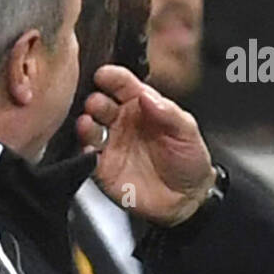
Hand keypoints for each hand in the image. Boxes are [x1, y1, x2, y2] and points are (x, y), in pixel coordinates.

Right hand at [78, 65, 215, 225]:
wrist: (187, 199)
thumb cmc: (189, 160)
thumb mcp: (187, 131)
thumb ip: (168, 112)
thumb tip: (147, 95)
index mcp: (142, 106)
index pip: (123, 85)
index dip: (113, 77)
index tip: (104, 74)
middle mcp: (122, 122)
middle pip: (101, 104)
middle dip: (96, 100)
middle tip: (95, 102)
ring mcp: (111, 144)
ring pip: (90, 129)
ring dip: (86, 124)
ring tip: (87, 123)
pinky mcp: (102, 168)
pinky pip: (87, 157)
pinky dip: (84, 152)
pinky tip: (89, 149)